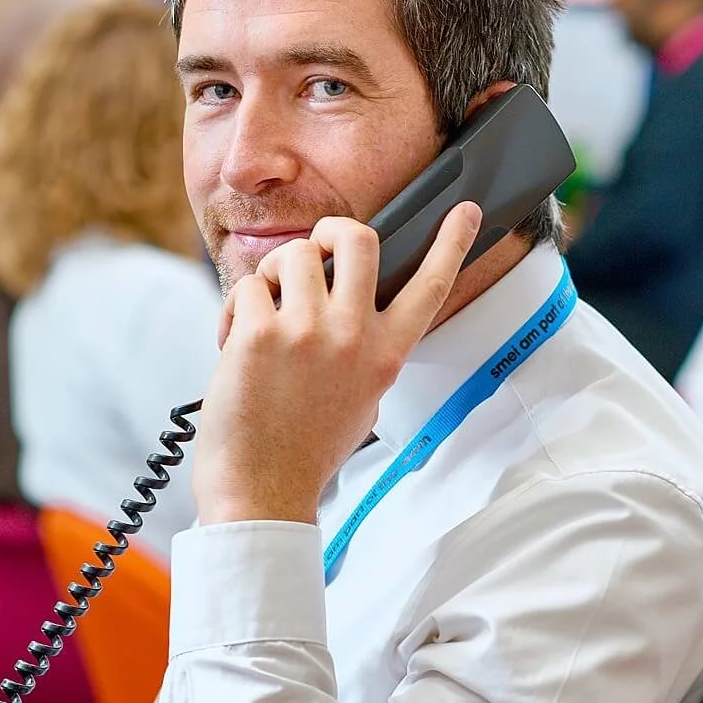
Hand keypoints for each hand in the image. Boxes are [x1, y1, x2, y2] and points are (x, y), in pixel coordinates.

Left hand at [194, 204, 482, 525]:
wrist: (262, 490)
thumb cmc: (307, 448)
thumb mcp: (362, 397)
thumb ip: (365, 348)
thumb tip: (345, 302)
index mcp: (387, 353)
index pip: (430, 286)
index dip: (452, 243)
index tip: (466, 212)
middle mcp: (355, 336)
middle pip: (357, 239)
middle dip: (331, 230)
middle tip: (316, 247)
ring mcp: (308, 332)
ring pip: (294, 255)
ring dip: (275, 274)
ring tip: (267, 312)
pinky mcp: (261, 335)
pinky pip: (248, 287)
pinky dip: (236, 312)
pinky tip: (235, 345)